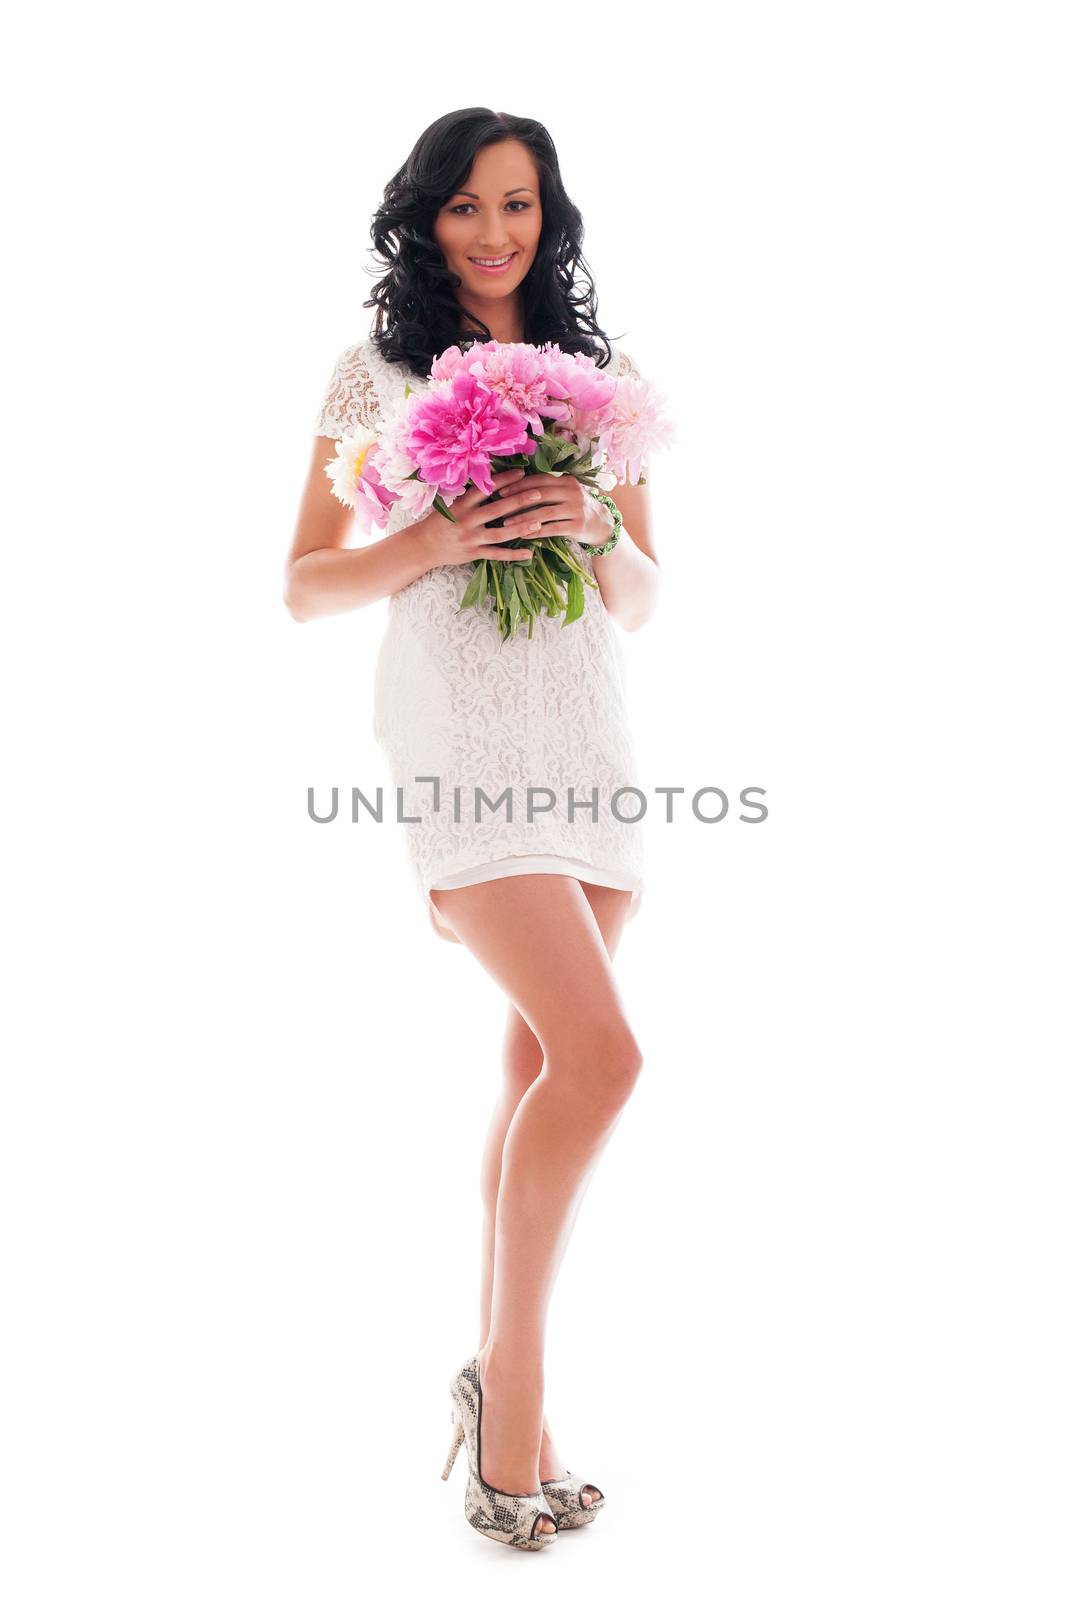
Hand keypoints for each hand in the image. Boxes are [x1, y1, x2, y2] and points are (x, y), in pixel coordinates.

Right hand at [415, 467, 542, 567]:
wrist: (424, 546)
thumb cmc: (441, 522)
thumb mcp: (453, 505)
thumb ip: (472, 497)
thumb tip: (494, 481)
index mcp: (462, 504)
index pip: (486, 488)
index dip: (504, 480)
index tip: (521, 473)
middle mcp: (467, 520)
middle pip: (497, 509)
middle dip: (519, 501)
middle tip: (538, 494)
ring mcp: (471, 538)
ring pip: (500, 533)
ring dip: (520, 528)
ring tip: (539, 522)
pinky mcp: (473, 553)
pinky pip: (496, 554)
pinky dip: (513, 555)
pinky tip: (529, 553)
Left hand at [494, 472, 612, 544]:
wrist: (601, 524)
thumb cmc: (575, 507)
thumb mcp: (565, 492)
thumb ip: (547, 488)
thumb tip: (516, 484)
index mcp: (567, 480)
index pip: (539, 480)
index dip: (519, 485)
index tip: (500, 491)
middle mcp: (573, 492)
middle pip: (540, 495)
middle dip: (518, 501)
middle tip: (499, 507)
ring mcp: (576, 509)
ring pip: (545, 513)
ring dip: (523, 518)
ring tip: (507, 524)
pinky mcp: (578, 526)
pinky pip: (552, 529)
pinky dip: (536, 532)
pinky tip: (523, 535)